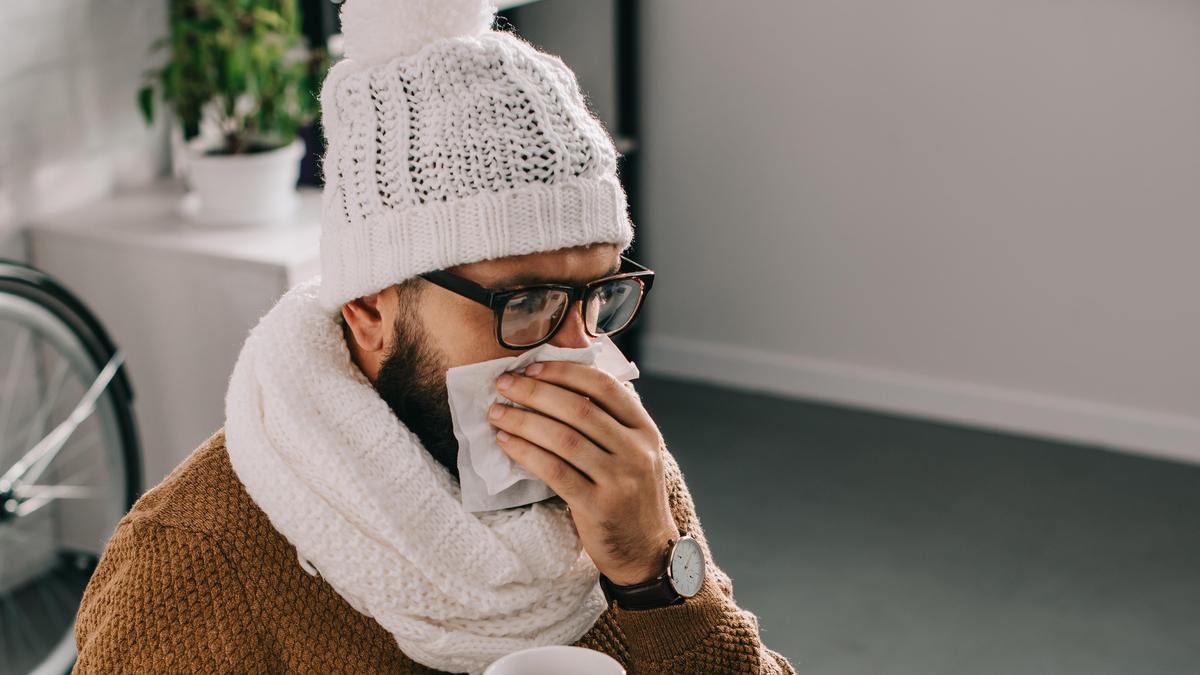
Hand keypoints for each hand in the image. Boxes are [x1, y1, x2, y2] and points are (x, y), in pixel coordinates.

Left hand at [489, 361, 677, 584]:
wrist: (646, 552)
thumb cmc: (630, 497)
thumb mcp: (635, 453)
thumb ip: (610, 423)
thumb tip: (559, 386)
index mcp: (645, 430)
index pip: (603, 386)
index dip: (564, 372)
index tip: (532, 368)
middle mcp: (636, 451)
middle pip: (578, 409)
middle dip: (535, 392)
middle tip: (503, 385)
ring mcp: (619, 480)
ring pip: (563, 438)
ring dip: (523, 421)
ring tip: (497, 413)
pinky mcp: (598, 506)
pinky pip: (554, 471)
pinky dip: (526, 453)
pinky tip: (506, 443)